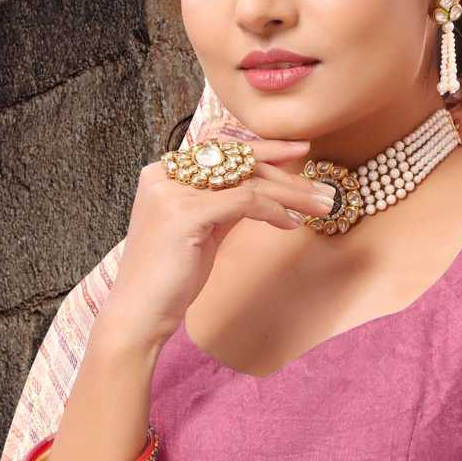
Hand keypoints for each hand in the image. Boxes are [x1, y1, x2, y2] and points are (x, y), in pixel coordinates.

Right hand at [100, 136, 340, 351]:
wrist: (140, 314)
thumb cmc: (169, 278)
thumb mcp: (200, 231)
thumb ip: (223, 206)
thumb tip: (260, 193)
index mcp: (163, 174)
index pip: (220, 146)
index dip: (262, 146)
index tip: (298, 151)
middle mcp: (164, 175)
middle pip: (236, 158)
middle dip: (284, 170)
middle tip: (321, 184)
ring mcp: (172, 192)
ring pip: (245, 178)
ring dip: (289, 191)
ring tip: (320, 205)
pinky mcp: (185, 214)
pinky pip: (244, 201)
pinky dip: (273, 210)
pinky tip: (290, 223)